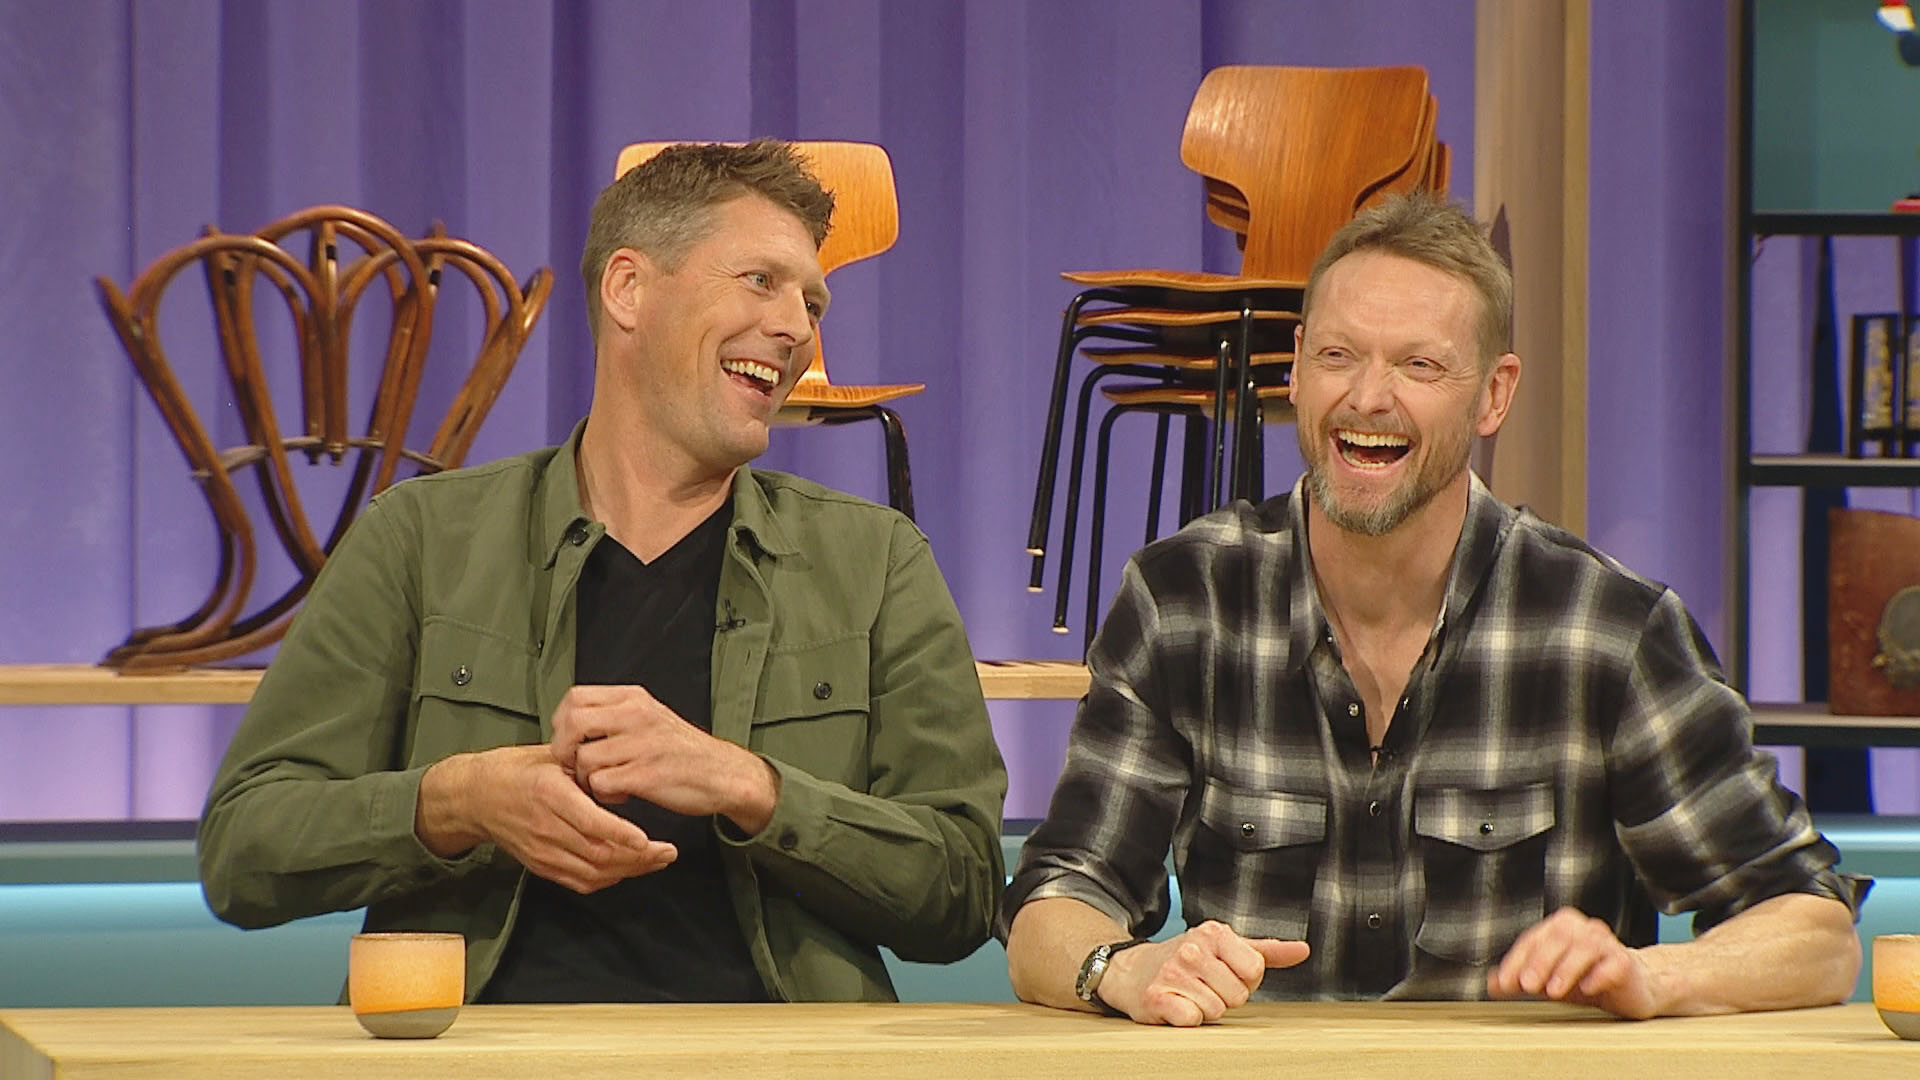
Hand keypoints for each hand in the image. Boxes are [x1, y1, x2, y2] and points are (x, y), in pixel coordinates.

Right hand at [416, 745, 677, 892]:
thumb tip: (625, 772)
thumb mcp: (551, 757)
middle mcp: (546, 828)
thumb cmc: (515, 769)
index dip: (622, 835)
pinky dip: (608, 878)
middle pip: (598, 854)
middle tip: (668, 852)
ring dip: (629, 870)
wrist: (475, 797)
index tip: (648, 839)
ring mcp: (542, 852)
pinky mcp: (541, 866)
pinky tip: (628, 868)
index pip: (591, 823)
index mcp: (550, 794)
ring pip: (593, 872)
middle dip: (638, 858)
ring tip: (657, 860)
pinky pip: (580, 881)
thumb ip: (586, 768)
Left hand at [548, 684, 779, 833]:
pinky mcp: (647, 774)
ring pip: (584, 758)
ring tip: (604, 783)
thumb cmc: (682, 750)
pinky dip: (604, 795)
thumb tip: (571, 724)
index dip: (562, 722)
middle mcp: (637, 716)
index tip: (569, 741)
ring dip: (585, 778)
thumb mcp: (650, 716)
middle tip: (574, 765)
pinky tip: (620, 794)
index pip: (576, 698)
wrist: (724, 773)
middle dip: (564, 749)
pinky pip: (602, 784)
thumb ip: (615, 714)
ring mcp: (642, 745)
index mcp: (634, 699)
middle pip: (573, 723)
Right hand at [1097, 921, 1309, 1025]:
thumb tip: (1304, 950)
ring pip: (1216, 1010)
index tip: (1224, 973)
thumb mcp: (1226, 948)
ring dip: (1204, 1009)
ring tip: (1188, 994)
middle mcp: (1192, 949)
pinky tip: (1175, 1005)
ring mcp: (1173, 973)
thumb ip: (1267, 951)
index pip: (1255, 971)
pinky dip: (1186, 1018)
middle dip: (1224, 996)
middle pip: (1238, 995)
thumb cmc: (1187, 961)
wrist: (1133, 971)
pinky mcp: (1156, 998)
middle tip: (1203, 986)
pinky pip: (1192, 1020)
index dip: (1243, 980)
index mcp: (1214, 932)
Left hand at [1489, 907, 1661, 1018]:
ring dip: (1565, 969)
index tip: (1504, 983)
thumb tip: (1491, 983)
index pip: (1533, 939)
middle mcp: (1584, 929)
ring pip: (1586, 947)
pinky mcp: (1626, 963)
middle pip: (1558, 938)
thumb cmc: (1586, 977)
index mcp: (1560, 927)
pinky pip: (1614, 963)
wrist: (1631, 987)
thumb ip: (1520, 977)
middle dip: (1539, 962)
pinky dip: (1599, 975)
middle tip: (1526, 985)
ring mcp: (1608, 943)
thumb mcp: (1548, 978)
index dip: (1516, 960)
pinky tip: (1588, 989)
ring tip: (1552, 991)